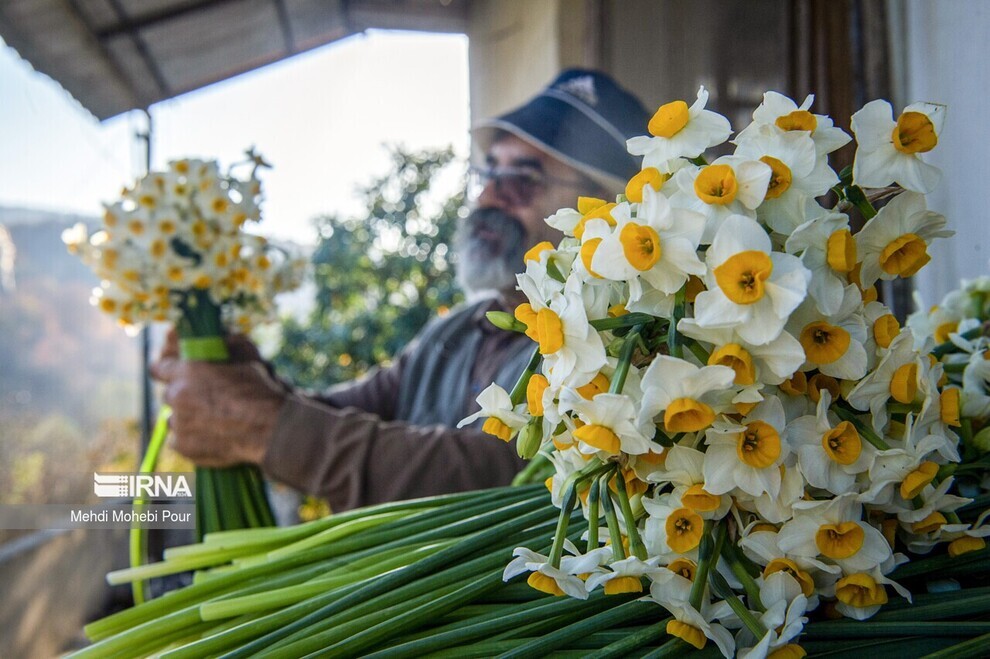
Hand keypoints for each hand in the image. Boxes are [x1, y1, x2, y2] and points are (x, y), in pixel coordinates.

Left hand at [151, 331, 286, 466]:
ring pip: (173, 419)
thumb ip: (223, 358)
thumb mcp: (245, 363)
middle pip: (169, 395)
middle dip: (183, 397)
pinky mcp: (183, 445)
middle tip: (204, 402)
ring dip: (186, 419)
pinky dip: (190, 440)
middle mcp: (177, 394)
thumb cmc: (260, 393)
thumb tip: (221, 343)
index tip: (172, 375)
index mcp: (188, 370)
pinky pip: (178, 441)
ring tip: (210, 423)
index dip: (167, 371)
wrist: (268, 428)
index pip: (160, 368)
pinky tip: (209, 438)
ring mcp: (178, 421)